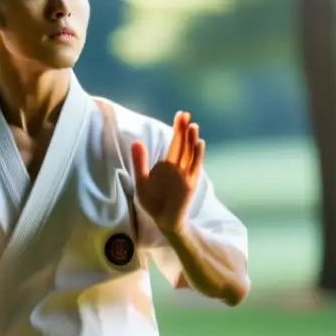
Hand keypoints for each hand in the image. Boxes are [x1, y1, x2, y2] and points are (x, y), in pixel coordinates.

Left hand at [131, 111, 203, 233]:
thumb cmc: (152, 201)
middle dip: (183, 130)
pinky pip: (194, 167)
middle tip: (185, 114)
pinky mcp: (190, 183)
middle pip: (183, 145)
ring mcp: (185, 174)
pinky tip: (199, 143)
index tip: (180, 114)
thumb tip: (136, 141)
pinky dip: (197, 155)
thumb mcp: (140, 180)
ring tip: (192, 126)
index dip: (177, 129)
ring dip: (191, 140)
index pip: (174, 142)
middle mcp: (178, 167)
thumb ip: (139, 162)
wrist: (162, 221)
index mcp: (167, 164)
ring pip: (190, 154)